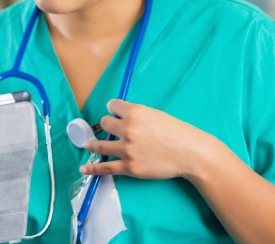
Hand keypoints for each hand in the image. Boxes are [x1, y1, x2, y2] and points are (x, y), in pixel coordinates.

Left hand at [79, 99, 216, 179]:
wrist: (190, 153)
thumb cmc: (177, 132)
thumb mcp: (156, 114)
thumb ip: (137, 115)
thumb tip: (121, 116)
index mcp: (135, 112)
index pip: (112, 106)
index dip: (113, 109)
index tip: (114, 113)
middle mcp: (128, 129)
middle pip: (104, 123)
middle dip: (107, 125)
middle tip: (111, 130)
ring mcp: (127, 149)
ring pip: (100, 144)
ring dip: (94, 144)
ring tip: (89, 145)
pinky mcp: (129, 166)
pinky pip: (105, 167)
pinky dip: (92, 168)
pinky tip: (83, 169)